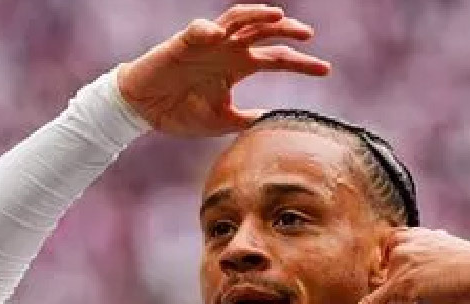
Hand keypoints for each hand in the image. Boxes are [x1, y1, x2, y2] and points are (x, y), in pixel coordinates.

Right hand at [117, 4, 329, 135]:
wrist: (143, 110)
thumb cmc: (181, 112)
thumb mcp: (222, 121)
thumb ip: (248, 120)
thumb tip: (276, 122)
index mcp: (238, 66)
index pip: (276, 59)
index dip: (301, 63)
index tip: (326, 69)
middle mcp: (228, 49)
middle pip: (264, 33)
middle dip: (287, 32)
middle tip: (309, 36)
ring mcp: (208, 43)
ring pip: (237, 19)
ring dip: (257, 15)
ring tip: (278, 15)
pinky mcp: (183, 42)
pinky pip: (198, 30)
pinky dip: (208, 29)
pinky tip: (216, 34)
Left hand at [323, 228, 469, 303]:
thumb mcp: (448, 249)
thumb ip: (433, 246)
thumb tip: (438, 240)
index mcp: (408, 234)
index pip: (383, 262)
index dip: (388, 284)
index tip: (402, 299)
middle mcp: (399, 244)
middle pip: (381, 283)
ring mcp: (397, 263)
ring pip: (384, 299)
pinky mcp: (400, 284)